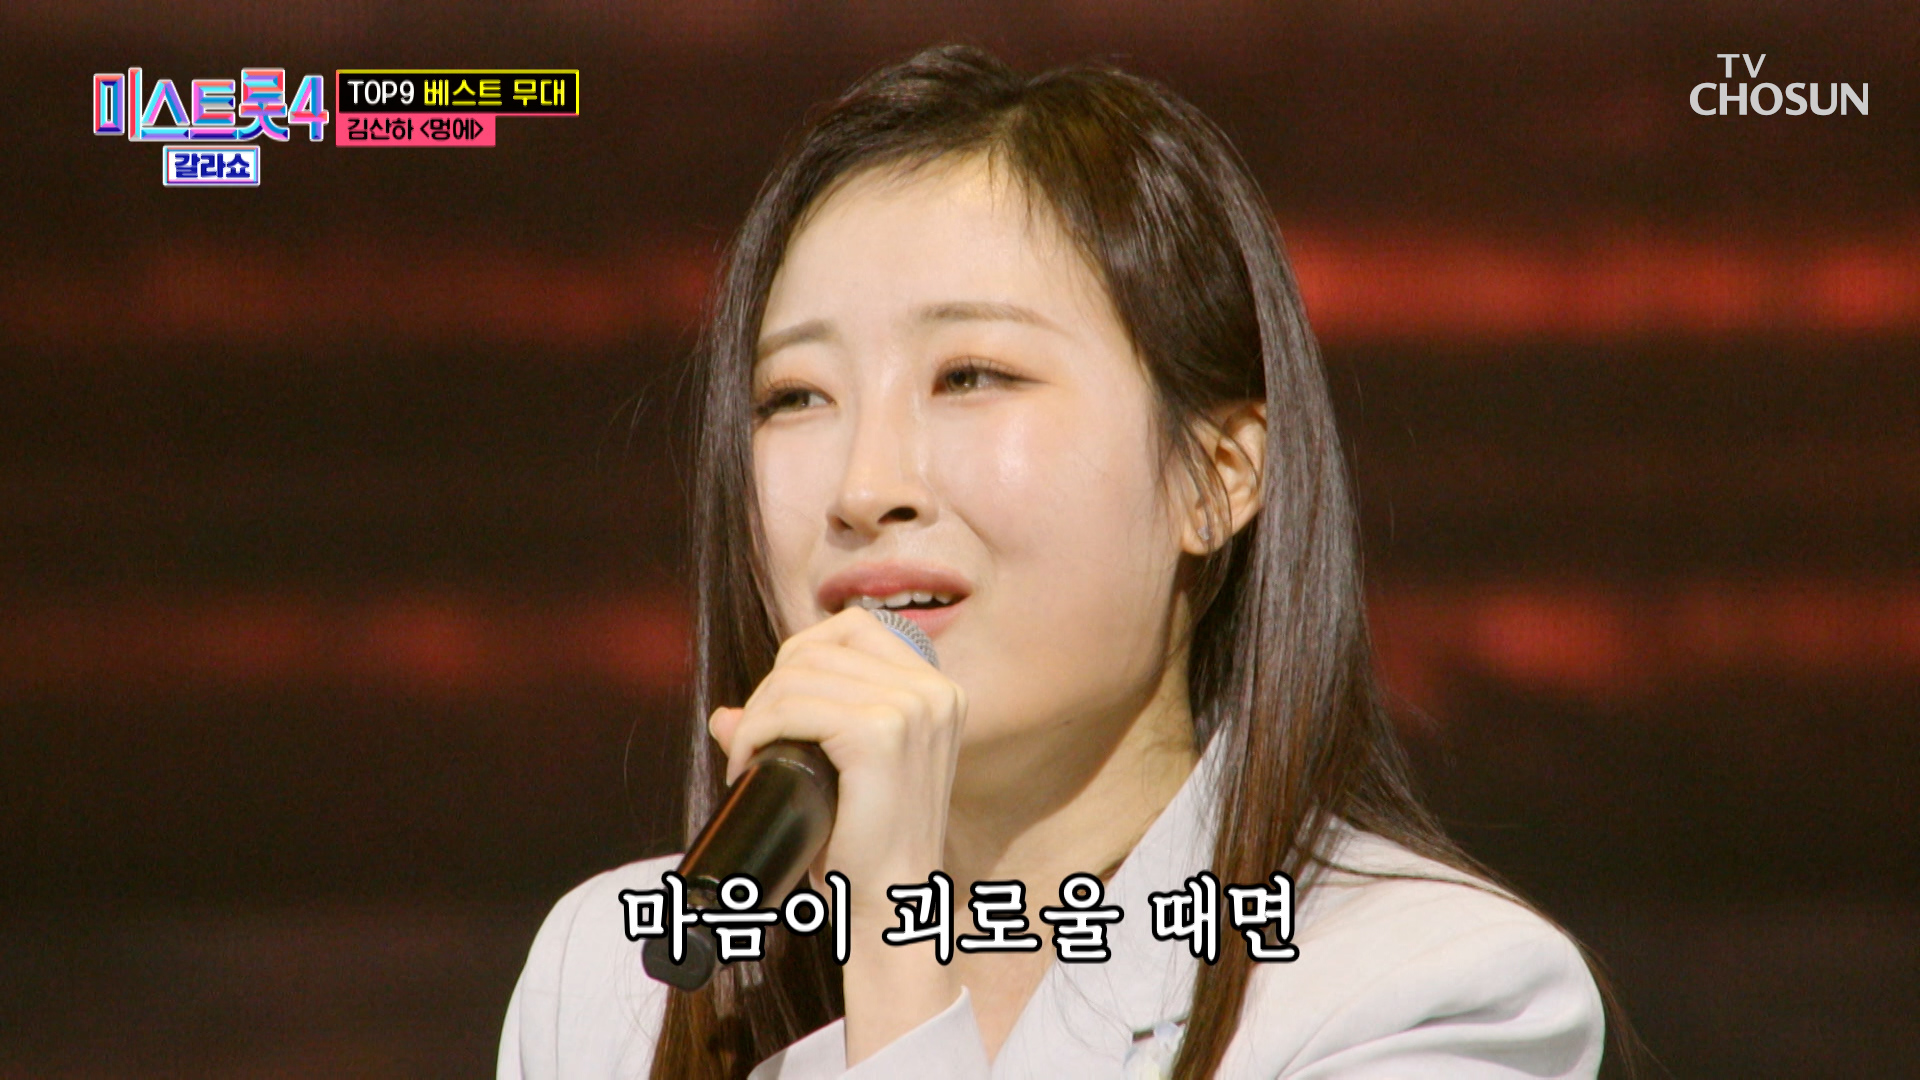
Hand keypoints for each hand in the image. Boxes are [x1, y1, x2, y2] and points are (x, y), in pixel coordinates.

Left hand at [707, 607, 967, 1061]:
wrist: (892, 904)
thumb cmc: (867, 846)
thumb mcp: (841, 773)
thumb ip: (795, 730)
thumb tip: (723, 715)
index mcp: (938, 690)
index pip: (854, 628)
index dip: (801, 656)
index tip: (778, 709)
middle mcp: (933, 691)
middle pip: (818, 649)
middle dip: (770, 690)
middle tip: (754, 743)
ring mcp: (912, 709)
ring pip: (797, 676)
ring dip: (757, 715)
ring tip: (749, 758)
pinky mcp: (881, 734)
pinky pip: (793, 709)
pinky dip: (756, 732)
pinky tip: (750, 765)